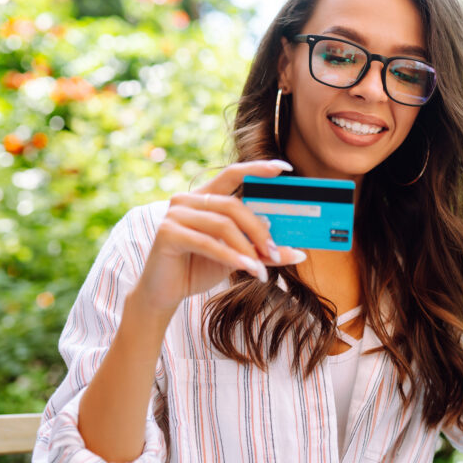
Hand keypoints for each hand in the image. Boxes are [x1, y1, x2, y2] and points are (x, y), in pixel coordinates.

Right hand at [132, 159, 306, 313]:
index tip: (284, 168)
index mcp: (204, 197)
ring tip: (261, 269)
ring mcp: (175, 214)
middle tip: (275, 251)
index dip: (257, 168)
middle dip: (258, 229)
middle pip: (233, 205)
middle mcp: (187, 200)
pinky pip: (208, 242)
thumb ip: (261, 251)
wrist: (164, 293)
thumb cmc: (199, 268)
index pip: (233, 173)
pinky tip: (247, 269)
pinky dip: (232, 256)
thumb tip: (298, 253)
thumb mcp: (236, 257)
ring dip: (247, 248)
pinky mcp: (167, 233)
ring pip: (223, 224)